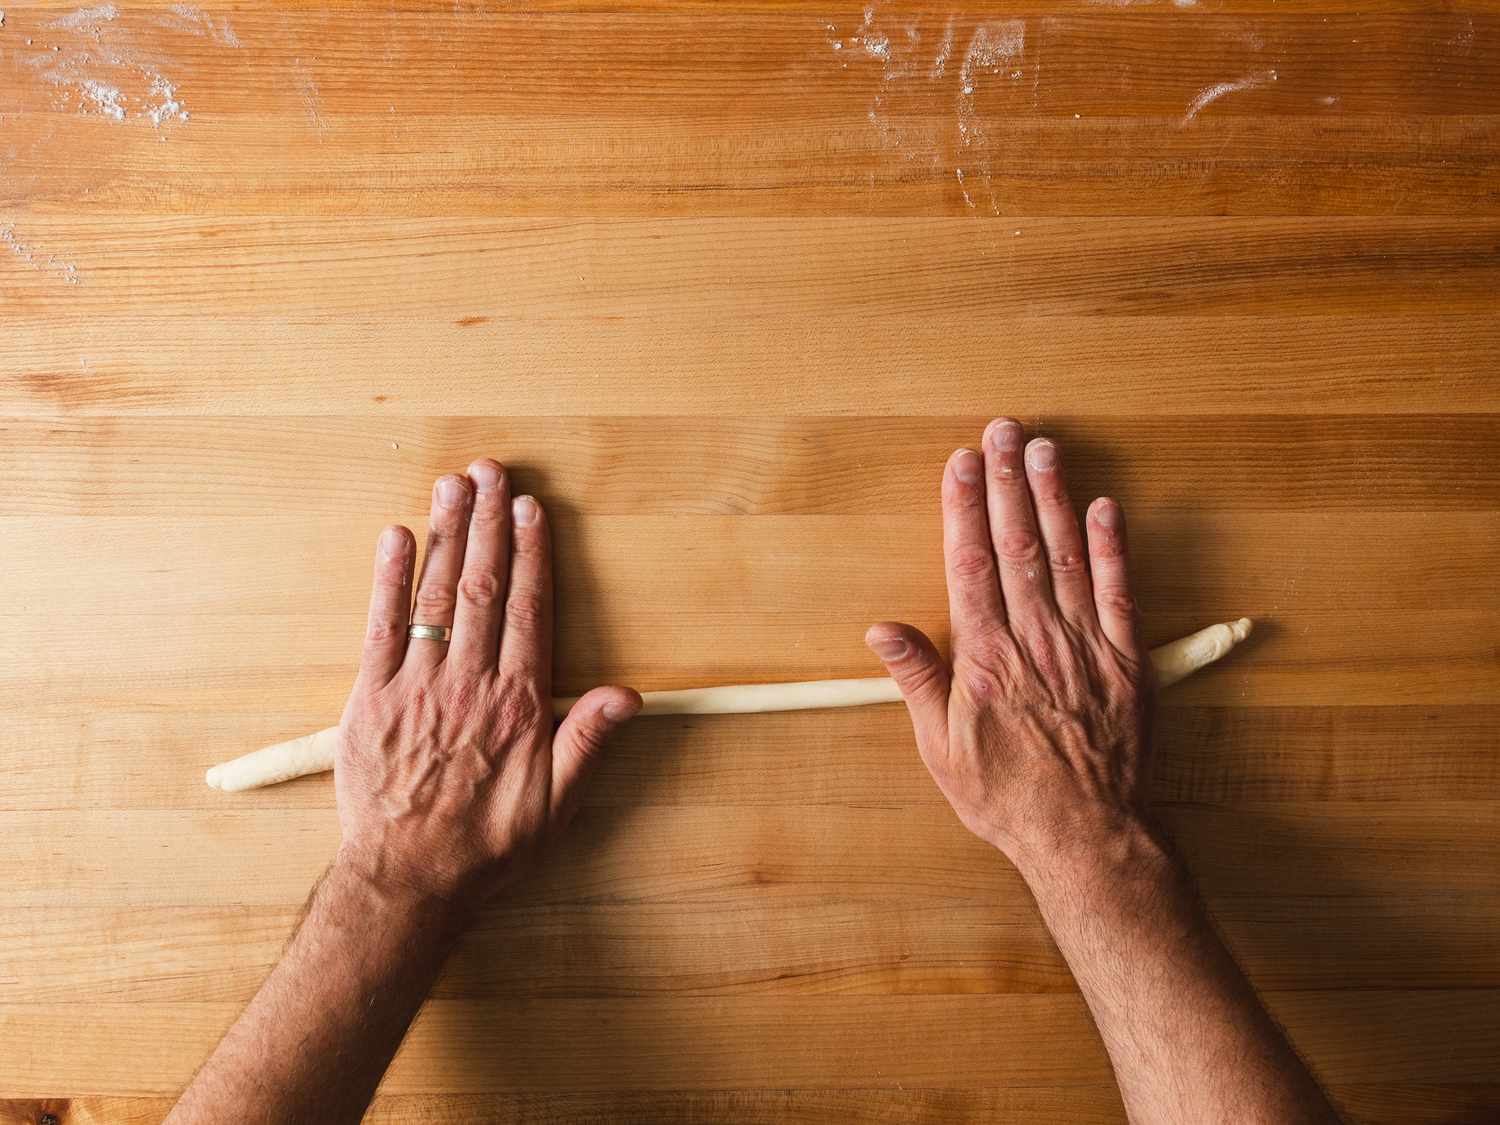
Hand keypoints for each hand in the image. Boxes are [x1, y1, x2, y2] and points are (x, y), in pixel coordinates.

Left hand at [334, 459, 640, 905]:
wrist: (408, 879)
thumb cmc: (488, 844)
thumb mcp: (557, 806)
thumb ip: (587, 743)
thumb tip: (626, 694)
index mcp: (516, 704)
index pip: (528, 611)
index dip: (530, 554)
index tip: (531, 509)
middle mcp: (468, 683)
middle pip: (482, 586)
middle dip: (488, 523)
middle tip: (491, 471)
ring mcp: (417, 685)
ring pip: (436, 594)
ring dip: (447, 534)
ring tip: (454, 484)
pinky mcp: (371, 697)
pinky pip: (381, 626)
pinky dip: (388, 579)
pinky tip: (397, 536)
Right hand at [866, 420, 1153, 875]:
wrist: (1084, 832)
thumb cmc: (1005, 794)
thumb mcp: (940, 747)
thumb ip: (917, 679)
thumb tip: (882, 628)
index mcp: (984, 656)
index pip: (970, 564)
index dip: (964, 508)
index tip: (960, 463)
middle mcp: (1033, 639)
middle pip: (1016, 544)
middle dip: (1007, 482)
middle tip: (1002, 430)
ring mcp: (1083, 645)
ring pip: (1064, 556)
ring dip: (1053, 497)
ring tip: (1044, 448)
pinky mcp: (1126, 660)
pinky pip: (1118, 593)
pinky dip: (1111, 547)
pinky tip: (1104, 506)